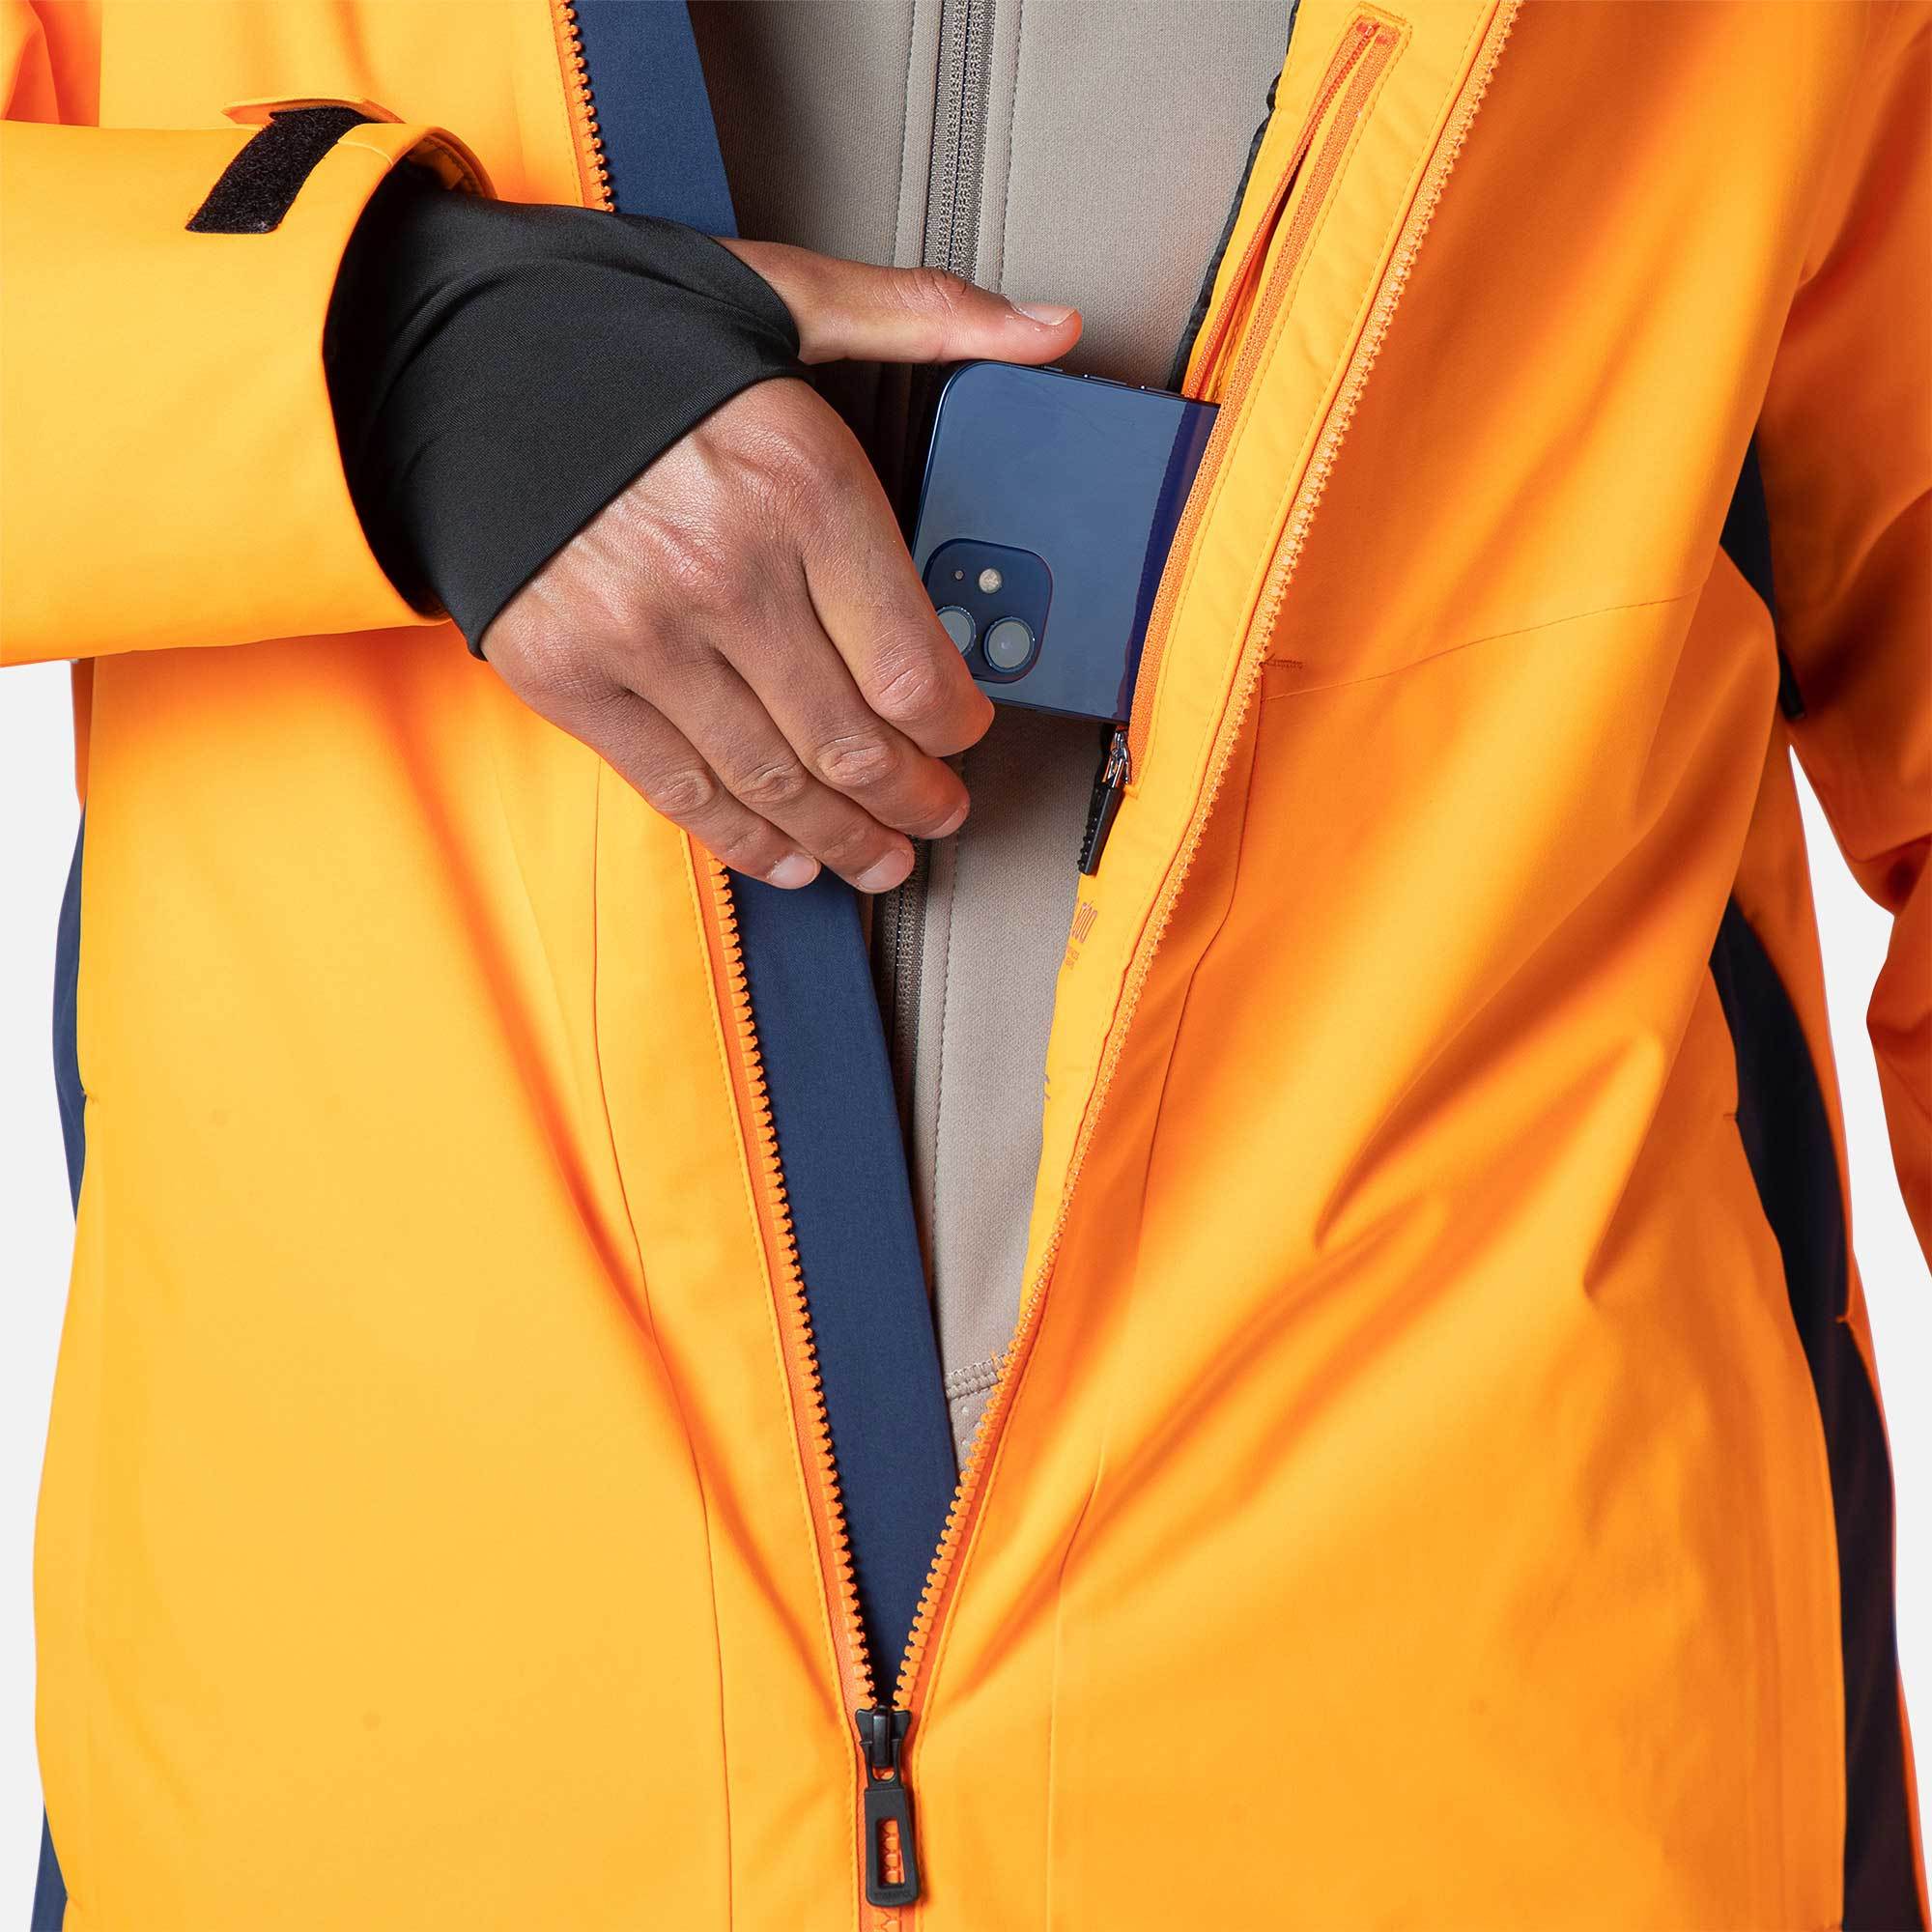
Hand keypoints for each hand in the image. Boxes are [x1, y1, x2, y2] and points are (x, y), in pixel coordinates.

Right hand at [481, 243, 1079, 890]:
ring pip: (774, 783)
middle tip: (937, 814)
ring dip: (842, 841)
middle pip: (852, 742)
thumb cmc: (627, 336)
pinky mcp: (569, 677)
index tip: (965, 732)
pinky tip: (786, 861)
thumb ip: (927, 318)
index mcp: (798, 484)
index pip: (912, 666)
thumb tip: (1050, 329)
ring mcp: (641, 635)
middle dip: (913, 798)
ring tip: (879, 858)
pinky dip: (743, 841)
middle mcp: (724, 571)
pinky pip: (679, 789)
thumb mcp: (786, 296)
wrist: (451, 358)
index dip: (956, 725)